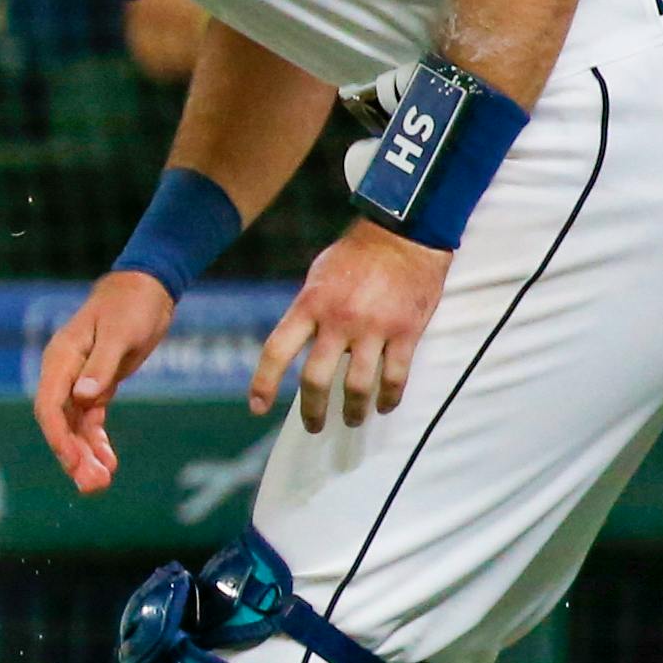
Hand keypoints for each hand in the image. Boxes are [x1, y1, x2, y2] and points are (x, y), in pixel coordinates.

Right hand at [34, 270, 175, 492]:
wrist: (146, 288)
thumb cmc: (131, 306)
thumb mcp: (121, 334)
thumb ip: (101, 366)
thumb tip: (82, 398)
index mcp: (62, 358)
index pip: (49, 405)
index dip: (58, 437)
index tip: (74, 463)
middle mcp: (64, 372)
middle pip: (59, 422)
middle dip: (73, 455)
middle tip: (92, 486)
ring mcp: (78, 380)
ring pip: (74, 426)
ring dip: (84, 455)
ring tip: (100, 483)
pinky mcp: (96, 385)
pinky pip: (90, 420)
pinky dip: (97, 441)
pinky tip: (108, 462)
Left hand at [250, 221, 450, 431]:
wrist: (404, 236)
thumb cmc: (356, 255)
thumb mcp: (318, 277)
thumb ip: (308, 311)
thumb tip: (298, 343)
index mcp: (310, 304)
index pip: (277, 350)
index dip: (264, 382)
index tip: (257, 406)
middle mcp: (338, 320)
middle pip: (316, 379)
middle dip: (313, 410)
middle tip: (314, 426)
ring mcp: (374, 328)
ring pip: (358, 386)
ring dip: (354, 411)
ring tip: (353, 420)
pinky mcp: (406, 333)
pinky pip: (396, 377)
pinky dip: (389, 397)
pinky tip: (384, 405)